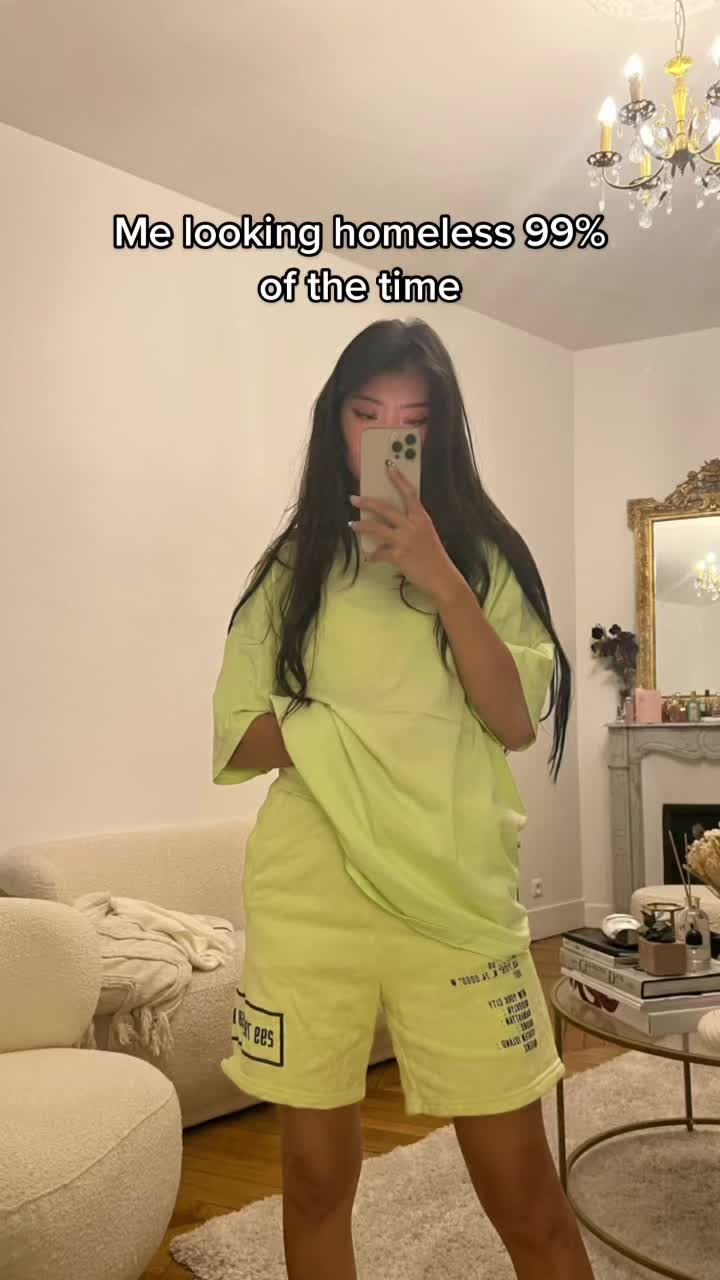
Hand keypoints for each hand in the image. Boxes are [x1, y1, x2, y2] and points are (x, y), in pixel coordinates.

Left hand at [349, 466, 460, 602]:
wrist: (442, 578)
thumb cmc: (435, 557)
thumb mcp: (427, 535)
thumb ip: (412, 526)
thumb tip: (392, 523)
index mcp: (422, 518)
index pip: (409, 493)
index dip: (398, 478)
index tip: (388, 465)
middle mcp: (413, 526)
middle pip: (385, 509)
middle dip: (367, 503)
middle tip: (353, 498)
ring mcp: (405, 540)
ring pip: (376, 528)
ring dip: (361, 526)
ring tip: (351, 525)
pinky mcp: (398, 556)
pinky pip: (379, 553)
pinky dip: (373, 555)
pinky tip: (369, 557)